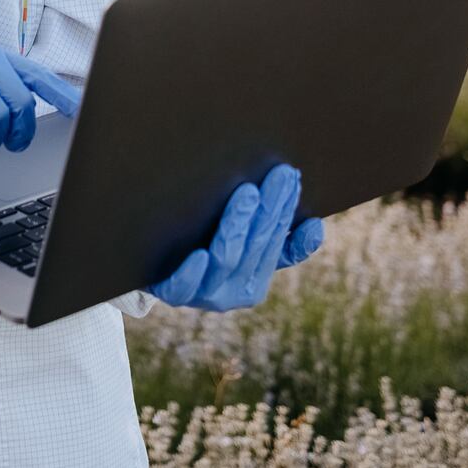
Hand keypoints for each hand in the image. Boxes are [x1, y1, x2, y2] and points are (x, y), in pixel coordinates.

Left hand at [150, 164, 323, 311]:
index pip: (277, 240)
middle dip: (271, 208)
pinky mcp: (171, 293)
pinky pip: (182, 286)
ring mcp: (203, 293)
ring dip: (237, 226)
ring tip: (246, 193)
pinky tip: (199, 253)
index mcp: (255, 280)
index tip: (293, 178)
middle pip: (256, 245)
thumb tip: (315, 227)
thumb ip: (283, 244)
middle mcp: (233, 290)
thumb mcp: (246, 251)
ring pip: (225, 259)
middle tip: (279, 174)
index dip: (286, 209)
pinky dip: (192, 272)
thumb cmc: (206, 252)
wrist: (152, 274)